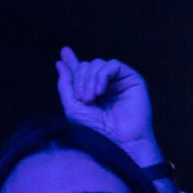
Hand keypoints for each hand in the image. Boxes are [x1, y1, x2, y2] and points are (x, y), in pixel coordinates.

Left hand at [56, 47, 162, 165]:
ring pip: (97, 63)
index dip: (72, 62)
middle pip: (86, 66)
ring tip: (91, 99)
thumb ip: (65, 84)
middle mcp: (106, 85)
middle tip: (83, 100)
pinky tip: (101, 92)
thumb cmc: (97, 130)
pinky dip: (102, 75)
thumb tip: (60, 62)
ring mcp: (120, 82)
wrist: (119, 141)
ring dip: (89, 79)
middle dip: (79, 79)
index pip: (81, 72)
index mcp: (92, 92)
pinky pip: (113, 65)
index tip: (64, 51)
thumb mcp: (72, 107)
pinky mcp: (132, 80)